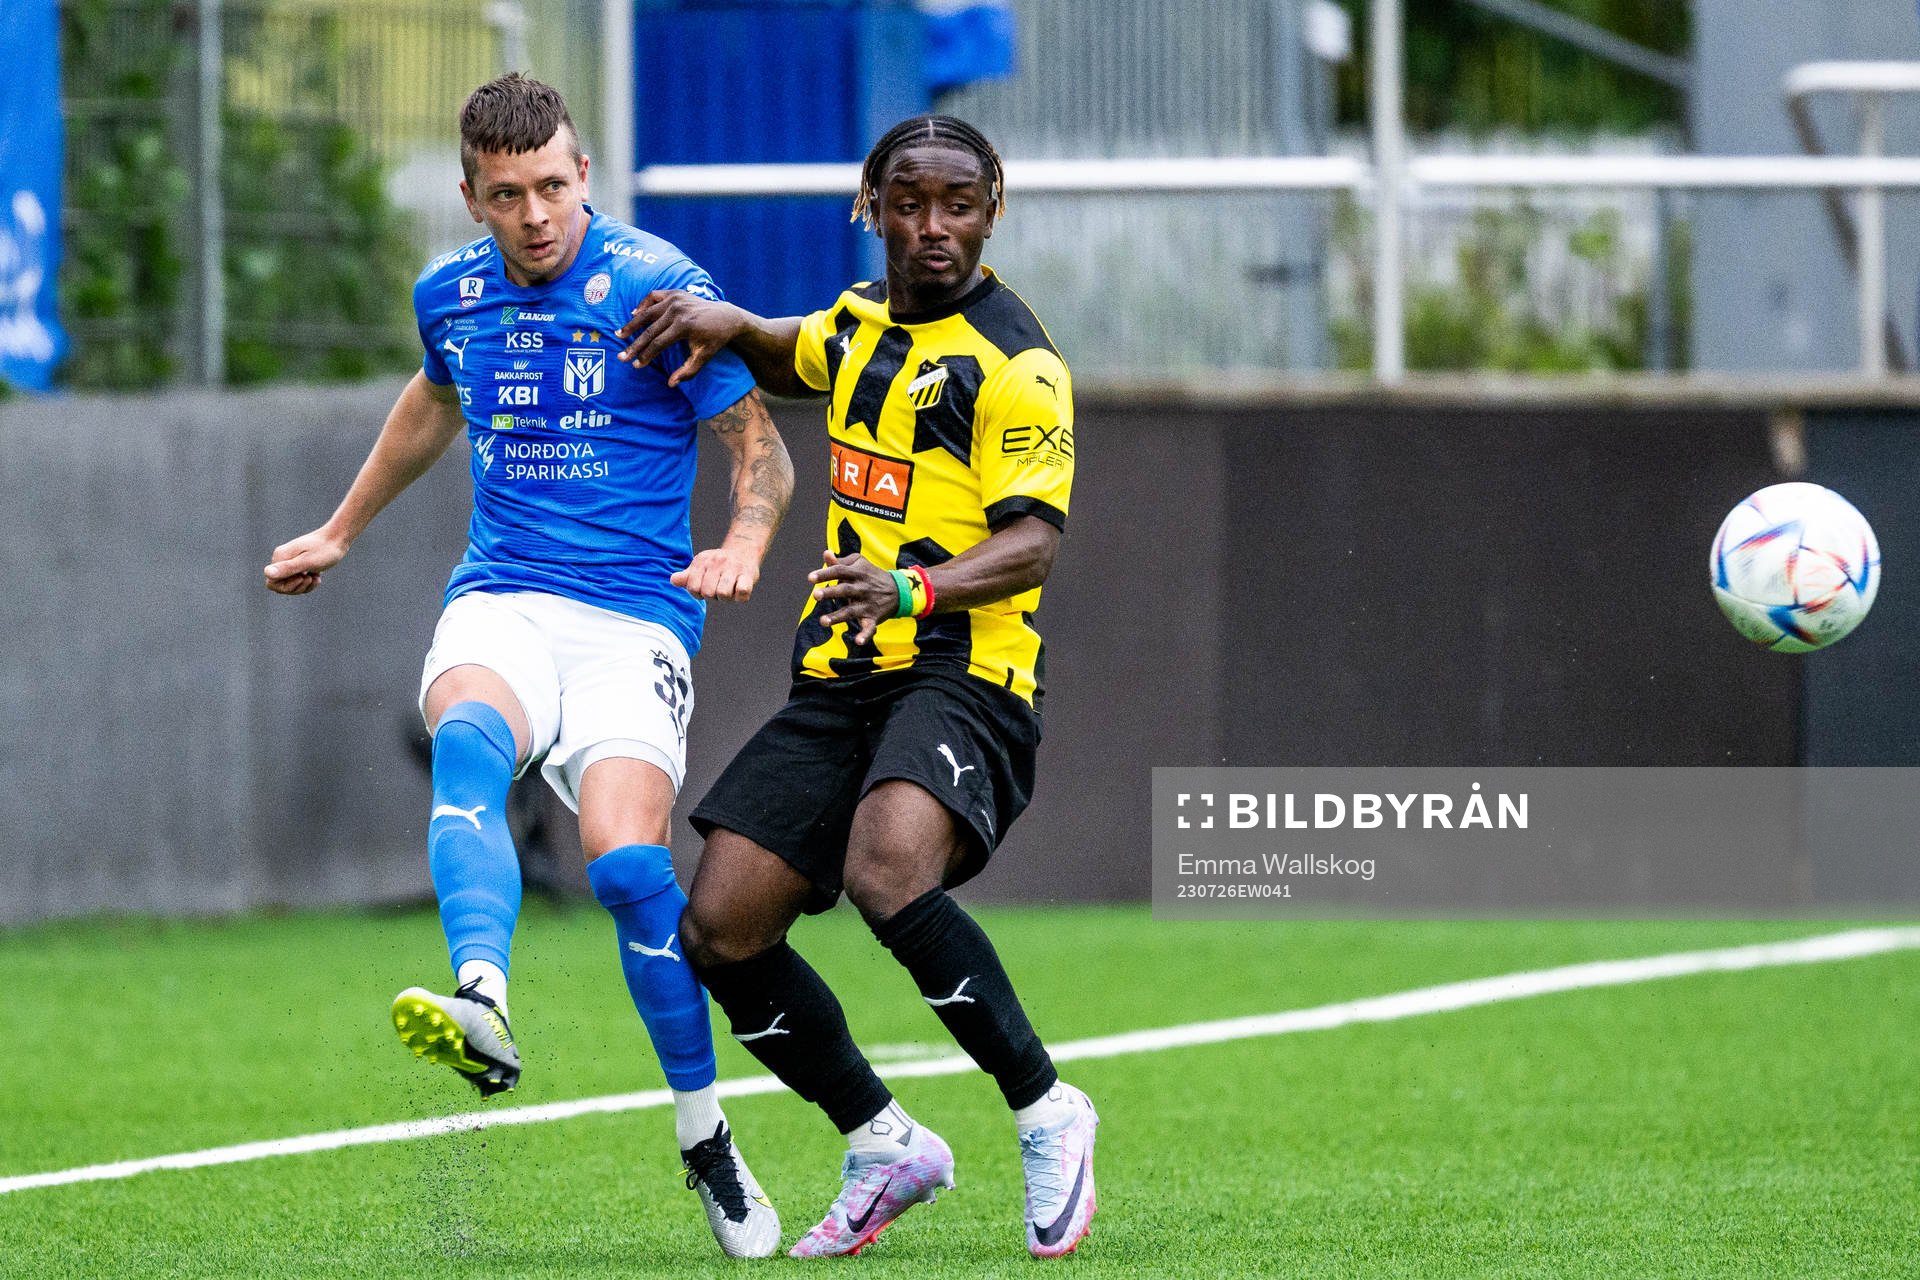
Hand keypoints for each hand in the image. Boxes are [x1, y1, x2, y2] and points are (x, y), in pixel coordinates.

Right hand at [264, 528, 347, 594]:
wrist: (337, 539)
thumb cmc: (325, 550)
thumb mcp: (307, 561)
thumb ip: (287, 568)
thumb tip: (267, 573)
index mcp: (280, 557)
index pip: (272, 582)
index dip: (286, 587)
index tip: (301, 578)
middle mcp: (282, 559)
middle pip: (280, 586)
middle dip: (297, 587)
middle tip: (309, 578)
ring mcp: (290, 562)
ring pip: (290, 585)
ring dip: (304, 586)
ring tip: (315, 577)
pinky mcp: (299, 565)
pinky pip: (298, 581)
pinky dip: (308, 583)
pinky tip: (317, 576)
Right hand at [615, 290, 745, 386]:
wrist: (726, 317)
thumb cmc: (714, 339)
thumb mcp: (704, 357)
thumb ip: (688, 371)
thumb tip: (670, 384)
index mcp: (685, 326)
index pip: (658, 343)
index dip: (646, 356)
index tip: (636, 365)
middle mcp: (678, 310)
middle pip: (650, 330)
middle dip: (634, 345)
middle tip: (621, 356)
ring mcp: (675, 299)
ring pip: (647, 313)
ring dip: (632, 324)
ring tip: (620, 334)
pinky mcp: (674, 293)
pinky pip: (653, 297)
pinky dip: (642, 305)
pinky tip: (634, 314)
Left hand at [673, 542, 760, 601]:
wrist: (744, 550)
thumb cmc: (718, 564)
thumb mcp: (701, 566)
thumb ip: (687, 576)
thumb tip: (673, 580)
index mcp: (702, 561)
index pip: (693, 587)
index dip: (698, 593)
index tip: (705, 588)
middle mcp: (717, 562)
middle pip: (708, 593)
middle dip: (713, 596)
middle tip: (719, 588)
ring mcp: (733, 568)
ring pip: (723, 594)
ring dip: (726, 598)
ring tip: (729, 589)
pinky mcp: (749, 574)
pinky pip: (742, 591)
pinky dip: (740, 596)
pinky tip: (739, 589)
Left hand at [808, 550, 895, 646]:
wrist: (899, 590)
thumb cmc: (871, 575)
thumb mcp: (860, 564)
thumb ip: (841, 562)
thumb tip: (826, 554)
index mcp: (858, 573)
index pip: (840, 571)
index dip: (825, 574)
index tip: (810, 578)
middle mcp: (862, 588)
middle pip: (845, 590)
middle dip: (830, 593)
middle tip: (815, 595)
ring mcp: (868, 604)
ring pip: (851, 611)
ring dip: (838, 616)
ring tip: (823, 621)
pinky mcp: (873, 618)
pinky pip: (869, 628)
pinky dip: (865, 635)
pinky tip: (858, 641)